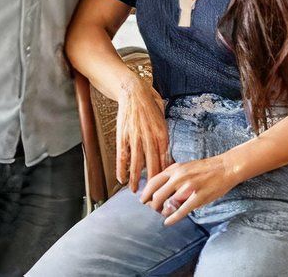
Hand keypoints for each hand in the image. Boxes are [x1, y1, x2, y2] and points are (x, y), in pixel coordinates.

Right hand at [115, 78, 169, 192]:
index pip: (165, 158)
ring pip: (136, 163)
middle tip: (152, 196)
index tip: (165, 186)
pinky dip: (121, 169)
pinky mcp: (123, 136)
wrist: (133, 91)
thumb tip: (166, 151)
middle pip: (152, 164)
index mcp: (162, 133)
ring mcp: (135, 137)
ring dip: (135, 179)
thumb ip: (164, 135)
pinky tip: (121, 179)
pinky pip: (122, 156)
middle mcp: (150, 137)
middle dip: (152, 182)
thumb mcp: (162, 119)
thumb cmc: (149, 105)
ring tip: (134, 191)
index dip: (164, 174)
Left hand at [138, 154, 242, 224]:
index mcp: (175, 169)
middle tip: (153, 210)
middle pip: (157, 195)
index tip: (143, 201)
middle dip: (153, 206)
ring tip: (163, 214)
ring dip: (163, 212)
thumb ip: (172, 175)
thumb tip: (158, 188)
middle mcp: (179, 177)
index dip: (146, 194)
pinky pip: (182, 211)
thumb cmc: (205, 168)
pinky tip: (168, 223)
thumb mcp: (185, 166)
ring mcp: (189, 187)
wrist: (226, 167)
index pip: (153, 182)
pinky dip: (173, 218)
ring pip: (168, 204)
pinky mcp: (198, 197)